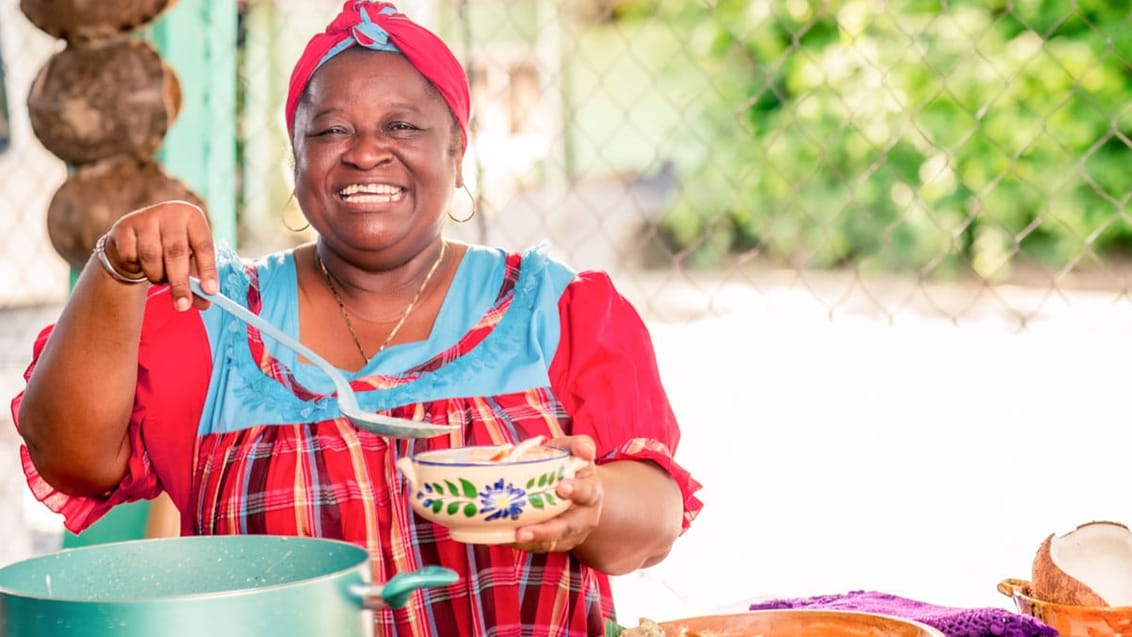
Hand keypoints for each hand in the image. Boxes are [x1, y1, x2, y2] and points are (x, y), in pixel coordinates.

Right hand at [100, 201, 217, 310]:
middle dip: (180, 283)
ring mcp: (145, 218)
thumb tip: (205, 304)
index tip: (210, 292)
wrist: (136, 239)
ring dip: (156, 275)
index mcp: (193, 217)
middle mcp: (170, 212)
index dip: (208, 270)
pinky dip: (137, 268)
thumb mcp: (189, 262)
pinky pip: (131, 257)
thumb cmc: (170, 251)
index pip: (204, 245)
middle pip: (176, 252)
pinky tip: (139, 262)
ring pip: (151, 257)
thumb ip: (197, 283)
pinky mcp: (123, 227)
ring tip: (159, 276)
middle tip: (183, 306)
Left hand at [512, 435, 602, 554]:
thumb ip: (578, 445)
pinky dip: (522, 545)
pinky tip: (503, 538)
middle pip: (568, 527)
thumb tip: (585, 449)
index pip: (587, 492)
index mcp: (591, 491)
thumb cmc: (568, 468)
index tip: (562, 487)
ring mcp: (570, 534)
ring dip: (531, 542)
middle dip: (546, 530)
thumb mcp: (573, 452)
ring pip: (552, 543)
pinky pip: (539, 548)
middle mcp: (585, 517)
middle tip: (524, 530)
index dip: (576, 490)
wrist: (573, 491)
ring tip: (513, 538)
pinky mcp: (556, 544)